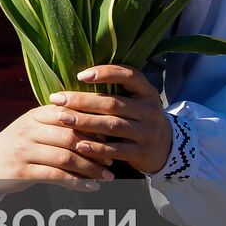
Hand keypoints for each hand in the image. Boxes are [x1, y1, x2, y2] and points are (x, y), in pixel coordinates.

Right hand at [0, 104, 117, 195]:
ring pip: (65, 157)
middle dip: (94, 149)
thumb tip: (99, 128)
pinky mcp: (22, 171)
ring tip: (106, 176)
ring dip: (90, 168)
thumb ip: (60, 124)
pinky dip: (77, 183)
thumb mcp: (35, 127)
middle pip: (69, 136)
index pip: (68, 114)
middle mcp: (28, 130)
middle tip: (110, 159)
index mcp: (35, 115)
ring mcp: (24, 150)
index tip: (109, 136)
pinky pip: (55, 176)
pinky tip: (91, 187)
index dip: (91, 125)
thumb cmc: (21, 144)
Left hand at [49, 64, 172, 174]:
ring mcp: (148, 132)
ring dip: (85, 122)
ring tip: (62, 118)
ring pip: (113, 125)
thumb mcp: (136, 101)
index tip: (80, 75)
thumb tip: (74, 81)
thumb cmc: (139, 118)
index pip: (129, 75)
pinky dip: (97, 148)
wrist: (167, 148)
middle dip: (82, 101)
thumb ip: (114, 91)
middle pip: (113, 103)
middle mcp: (150, 110)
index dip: (106, 73)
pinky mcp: (143, 153)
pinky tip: (78, 145)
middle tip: (57, 99)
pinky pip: (117, 150)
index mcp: (147, 92)